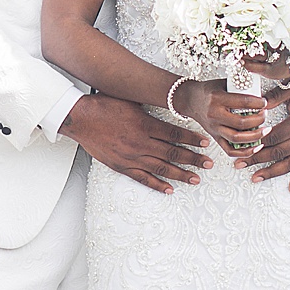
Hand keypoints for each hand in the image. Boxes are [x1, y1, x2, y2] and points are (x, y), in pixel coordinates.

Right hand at [63, 93, 210, 192]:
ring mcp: (131, 157)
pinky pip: (143, 178)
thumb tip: (168, 103)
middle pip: (173, 153)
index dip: (192, 139)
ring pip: (161, 168)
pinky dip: (157, 184)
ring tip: (196, 179)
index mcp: (145, 124)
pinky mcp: (121, 166)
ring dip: (181, 174)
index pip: (175, 134)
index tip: (205, 143)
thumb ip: (150, 106)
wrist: (80, 118)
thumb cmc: (104, 105)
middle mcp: (141, 143)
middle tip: (209, 164)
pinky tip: (169, 189)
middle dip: (193, 159)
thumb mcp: (131, 100)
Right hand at [172, 80, 268, 160]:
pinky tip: (256, 147)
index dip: (258, 103)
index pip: (243, 102)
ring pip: (237, 138)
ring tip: (265, 130)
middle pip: (241, 123)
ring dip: (255, 137)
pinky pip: (230, 150)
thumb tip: (259, 92)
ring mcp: (214, 128)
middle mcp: (215, 115)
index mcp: (217, 99)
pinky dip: (244, 152)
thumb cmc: (208, 91)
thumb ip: (239, 87)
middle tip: (265, 115)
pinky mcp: (215, 137)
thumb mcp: (222, 83)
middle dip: (259, 120)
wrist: (190, 100)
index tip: (264, 102)